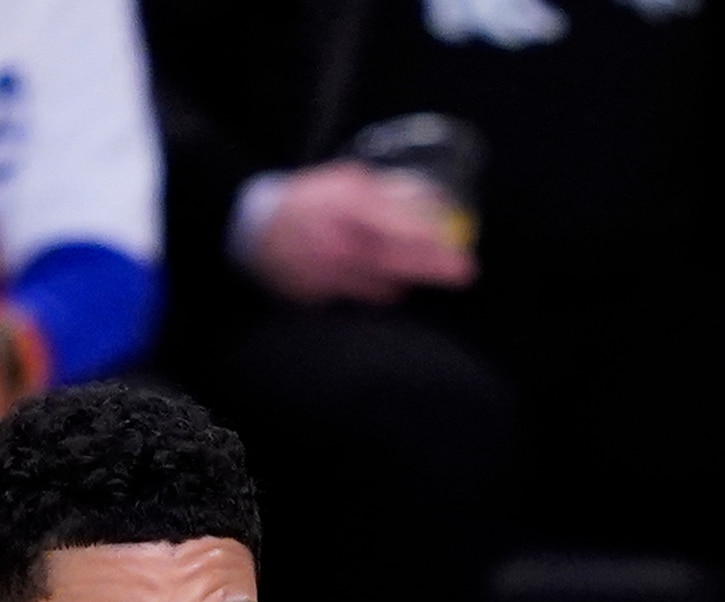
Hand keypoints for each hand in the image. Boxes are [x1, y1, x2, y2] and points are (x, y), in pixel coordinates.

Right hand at [241, 161, 474, 305]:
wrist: (259, 230)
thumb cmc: (310, 200)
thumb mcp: (347, 181)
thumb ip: (386, 194)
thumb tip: (432, 203)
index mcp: (347, 207)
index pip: (397, 226)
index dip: (430, 239)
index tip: (457, 245)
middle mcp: (339, 243)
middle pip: (397, 261)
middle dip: (434, 268)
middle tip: (465, 272)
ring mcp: (328, 274)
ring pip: (383, 285)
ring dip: (406, 278)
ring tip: (420, 270)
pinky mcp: (320, 296)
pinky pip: (362, 297)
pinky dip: (379, 289)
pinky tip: (383, 279)